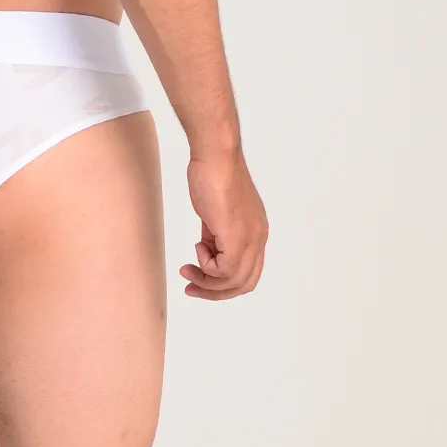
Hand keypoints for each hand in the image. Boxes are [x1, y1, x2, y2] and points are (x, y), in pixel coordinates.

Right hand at [179, 149, 267, 299]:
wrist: (215, 156)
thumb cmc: (213, 173)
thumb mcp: (215, 211)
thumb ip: (216, 232)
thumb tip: (208, 247)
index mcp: (256, 231)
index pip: (248, 271)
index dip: (225, 282)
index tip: (200, 278)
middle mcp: (258, 237)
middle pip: (244, 283)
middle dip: (215, 291)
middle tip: (191, 286)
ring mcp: (250, 237)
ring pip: (234, 281)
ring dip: (207, 282)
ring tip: (188, 270)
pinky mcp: (236, 236)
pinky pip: (224, 270)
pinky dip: (206, 266)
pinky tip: (197, 247)